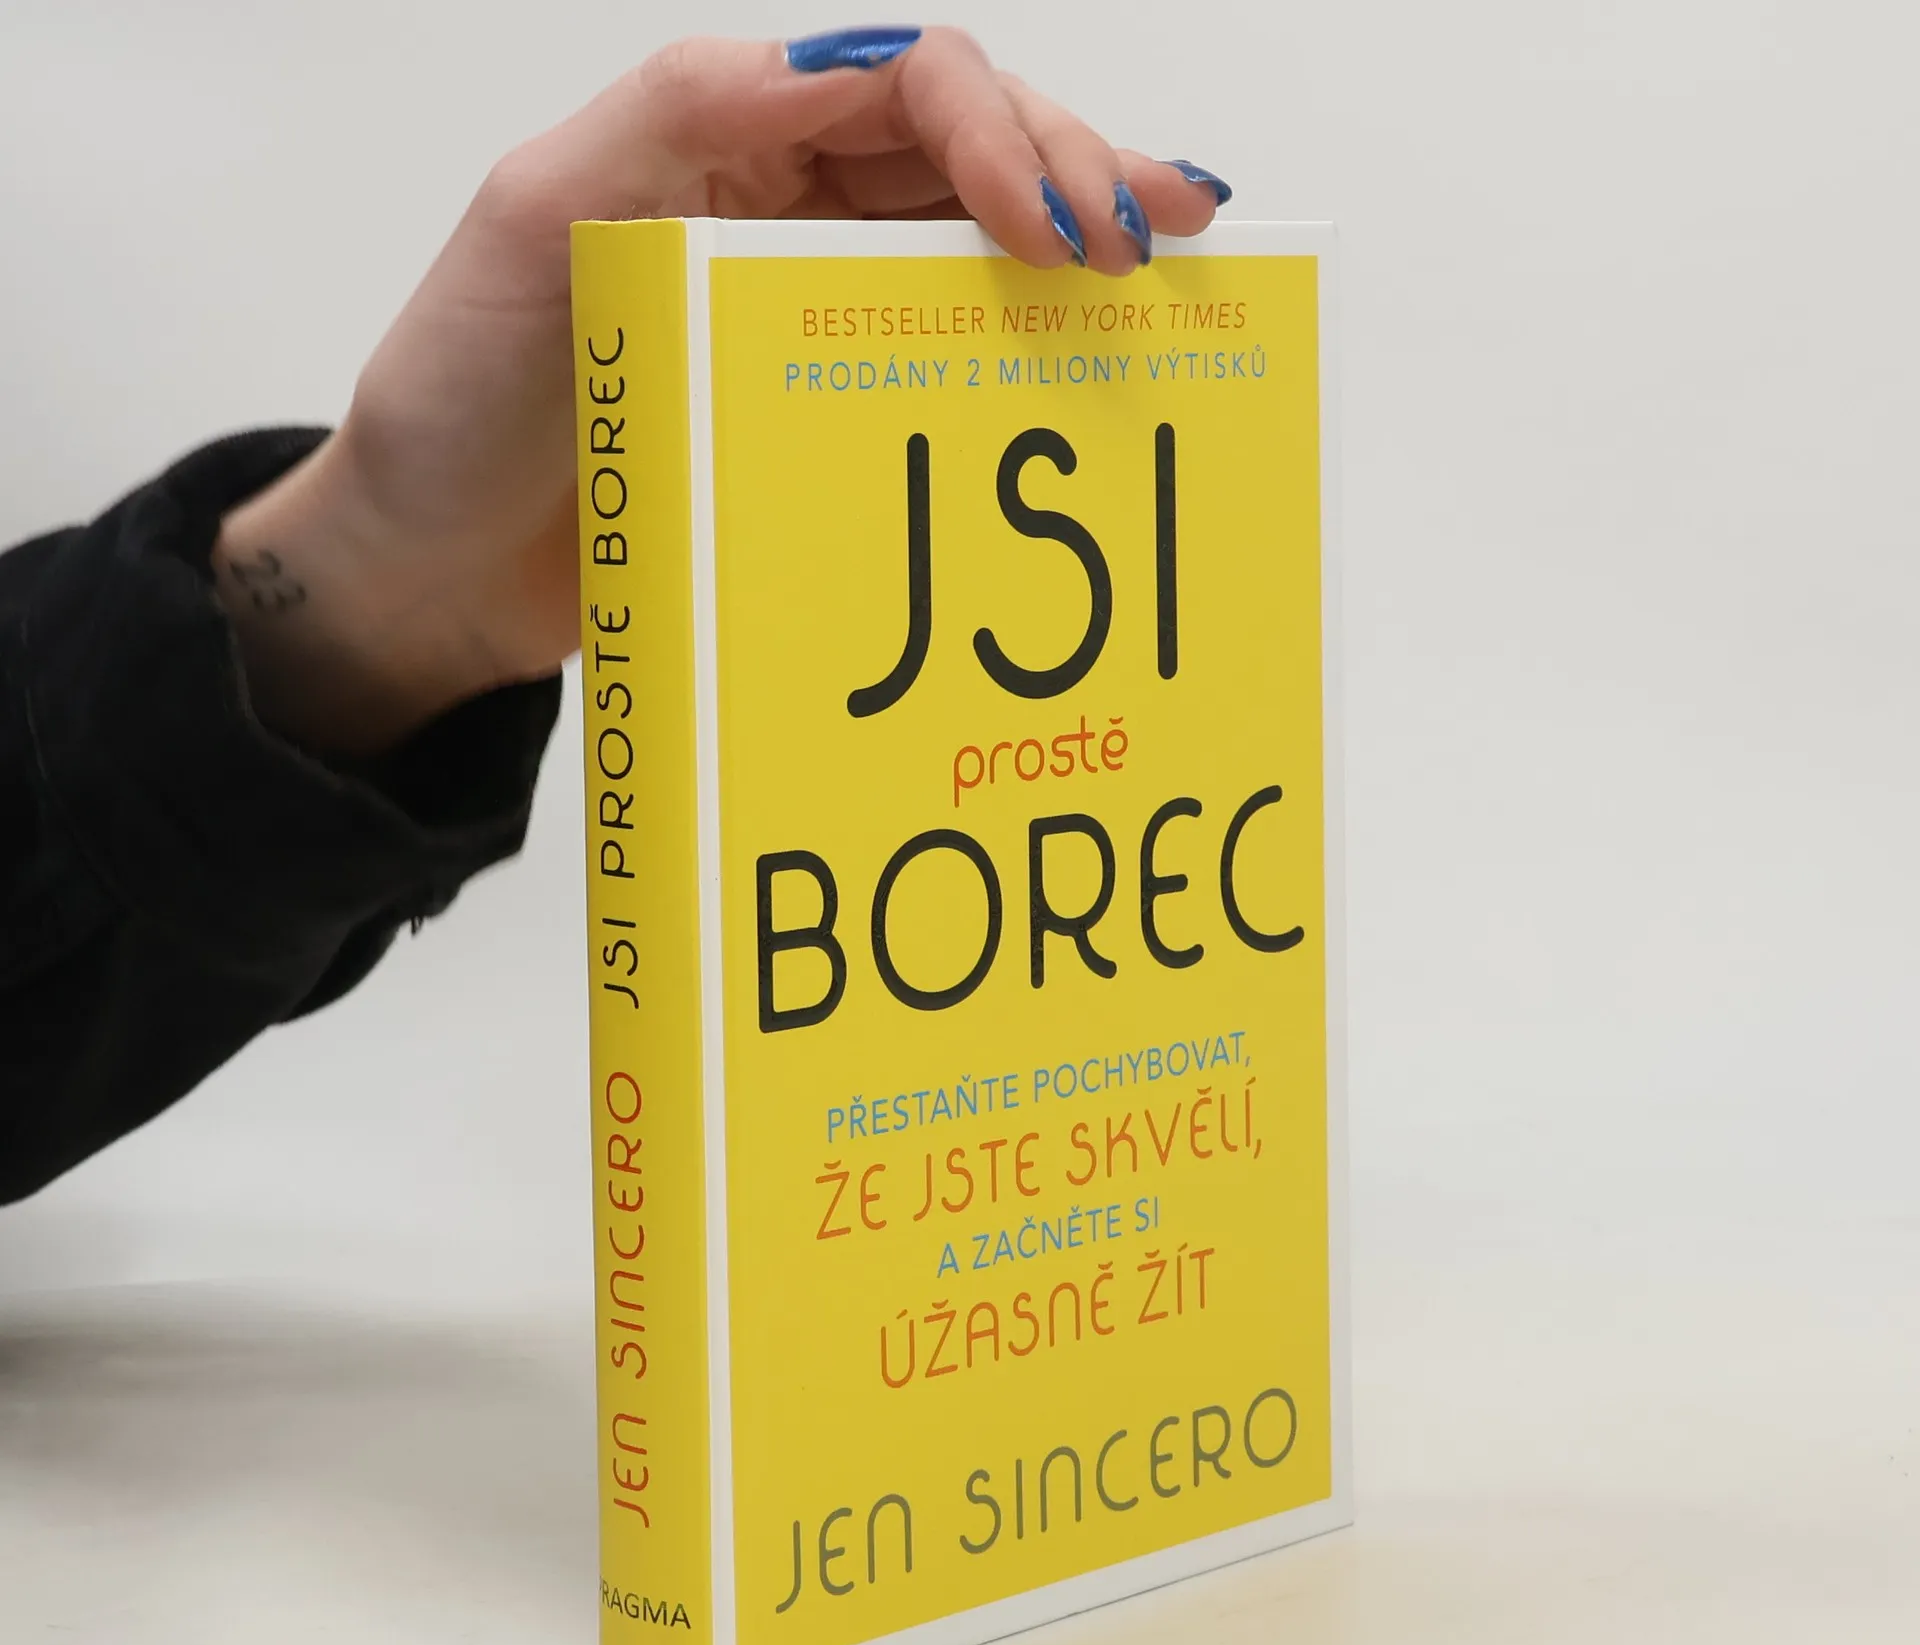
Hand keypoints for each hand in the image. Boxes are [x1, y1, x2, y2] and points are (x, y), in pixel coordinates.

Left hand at [214, 28, 1231, 754]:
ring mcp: (807, 308)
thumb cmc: (454, 407)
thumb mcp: (531, 228)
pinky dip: (1025, 342)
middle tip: (1158, 235)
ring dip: (1080, 236)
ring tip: (1181, 257)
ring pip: (970, 240)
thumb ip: (670, 125)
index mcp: (716, 141)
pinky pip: (939, 350)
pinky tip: (1098, 349)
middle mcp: (778, 208)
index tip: (1052, 230)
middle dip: (1073, 169)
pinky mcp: (819, 405)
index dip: (993, 132)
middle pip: (961, 147)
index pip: (895, 83)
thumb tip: (836, 64)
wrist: (433, 576)